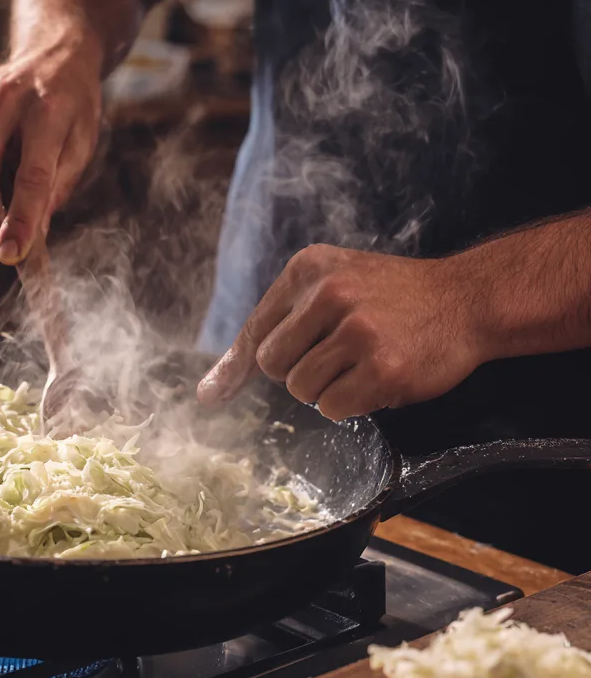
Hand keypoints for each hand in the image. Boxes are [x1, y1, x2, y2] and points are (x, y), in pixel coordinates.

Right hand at [0, 39, 101, 263]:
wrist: (54, 51)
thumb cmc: (74, 106)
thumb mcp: (81, 146)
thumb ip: (56, 190)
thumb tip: (28, 237)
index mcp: (48, 111)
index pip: (31, 177)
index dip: (20, 220)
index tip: (10, 254)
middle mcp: (5, 99)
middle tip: (2, 237)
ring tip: (14, 175)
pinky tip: (0, 155)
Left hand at [197, 244, 483, 419]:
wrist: (466, 299)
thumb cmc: (391, 298)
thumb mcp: (334, 284)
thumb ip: (278, 324)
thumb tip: (212, 389)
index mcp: (309, 269)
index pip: (254, 329)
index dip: (235, 367)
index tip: (212, 396)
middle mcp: (329, 294)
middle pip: (272, 365)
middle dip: (297, 372)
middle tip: (336, 357)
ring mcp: (358, 331)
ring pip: (301, 389)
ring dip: (327, 389)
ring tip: (362, 362)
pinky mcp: (383, 368)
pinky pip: (333, 408)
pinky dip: (351, 404)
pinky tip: (378, 377)